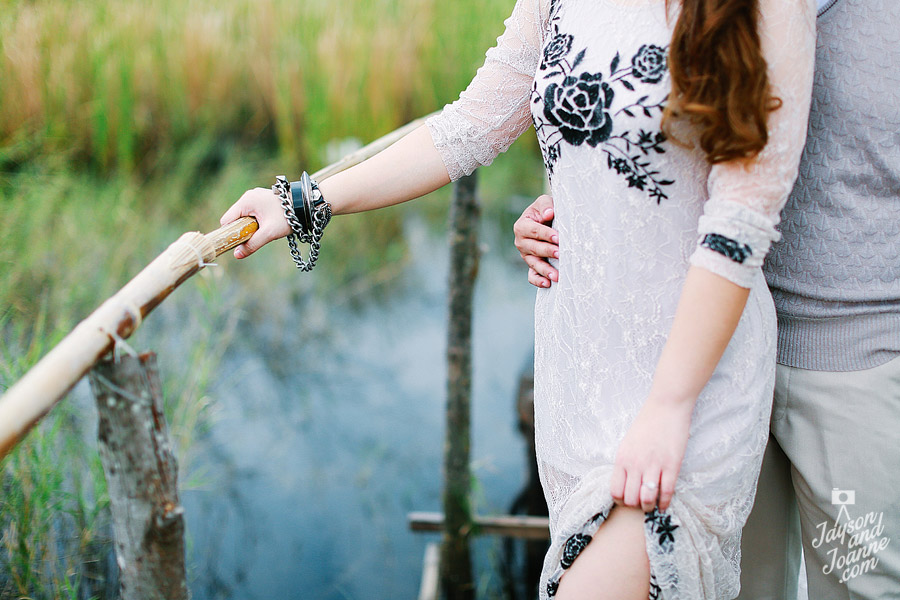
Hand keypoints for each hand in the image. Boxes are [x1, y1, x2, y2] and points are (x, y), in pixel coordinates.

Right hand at [219, 187, 292, 258]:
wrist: (305, 206)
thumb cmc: (287, 217)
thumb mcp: (269, 233)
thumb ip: (252, 244)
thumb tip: (237, 255)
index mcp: (246, 201)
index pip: (227, 220)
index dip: (229, 233)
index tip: (237, 243)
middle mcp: (248, 196)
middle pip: (234, 218)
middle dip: (241, 230)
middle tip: (255, 237)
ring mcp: (255, 196)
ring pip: (243, 216)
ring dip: (249, 226)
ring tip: (263, 230)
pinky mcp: (261, 200)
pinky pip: (251, 213)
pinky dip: (255, 221)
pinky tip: (266, 224)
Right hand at [513, 194, 558, 287]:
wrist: (546, 220)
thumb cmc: (545, 210)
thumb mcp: (544, 202)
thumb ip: (545, 206)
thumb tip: (549, 214)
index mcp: (521, 226)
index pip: (534, 231)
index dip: (546, 234)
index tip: (558, 238)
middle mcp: (521, 242)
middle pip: (534, 248)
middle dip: (548, 251)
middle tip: (561, 254)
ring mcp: (525, 255)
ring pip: (534, 264)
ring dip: (545, 270)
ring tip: (557, 276)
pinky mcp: (531, 265)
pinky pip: (532, 276)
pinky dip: (538, 280)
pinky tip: (548, 284)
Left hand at [610, 394, 692, 511]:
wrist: (666, 406)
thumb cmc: (647, 423)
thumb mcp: (628, 442)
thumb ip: (626, 462)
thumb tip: (626, 482)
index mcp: (622, 458)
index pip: (615, 491)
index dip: (620, 501)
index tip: (627, 501)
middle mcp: (635, 464)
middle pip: (630, 498)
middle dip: (635, 505)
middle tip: (641, 504)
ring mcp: (654, 465)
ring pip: (647, 499)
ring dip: (649, 507)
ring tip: (652, 506)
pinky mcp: (672, 465)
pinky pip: (667, 491)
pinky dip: (665, 503)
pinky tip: (665, 505)